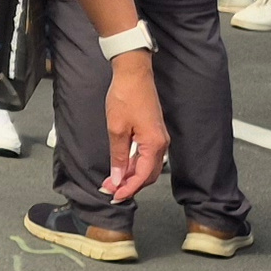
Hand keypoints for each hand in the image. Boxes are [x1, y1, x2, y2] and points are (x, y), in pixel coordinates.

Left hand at [100, 50, 167, 200]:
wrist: (133, 74)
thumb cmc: (125, 96)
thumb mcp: (116, 129)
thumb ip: (118, 155)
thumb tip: (117, 177)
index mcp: (154, 144)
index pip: (143, 176)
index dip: (128, 188)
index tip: (115, 195)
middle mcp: (160, 143)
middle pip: (147, 174)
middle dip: (129, 185)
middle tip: (110, 191)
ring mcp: (158, 138)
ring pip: (146, 166)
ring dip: (130, 175)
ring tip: (112, 181)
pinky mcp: (153, 132)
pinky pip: (145, 156)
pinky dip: (133, 164)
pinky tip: (120, 168)